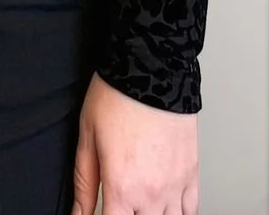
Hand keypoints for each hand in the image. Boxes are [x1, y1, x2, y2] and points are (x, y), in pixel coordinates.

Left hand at [71, 71, 199, 214]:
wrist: (152, 68)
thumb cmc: (117, 96)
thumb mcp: (87, 137)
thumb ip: (83, 183)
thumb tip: (77, 214)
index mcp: (122, 188)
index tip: (101, 211)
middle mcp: (152, 194)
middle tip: (121, 202)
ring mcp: (175, 186)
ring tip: (141, 204)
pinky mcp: (192, 173)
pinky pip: (192, 210)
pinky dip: (179, 213)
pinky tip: (167, 207)